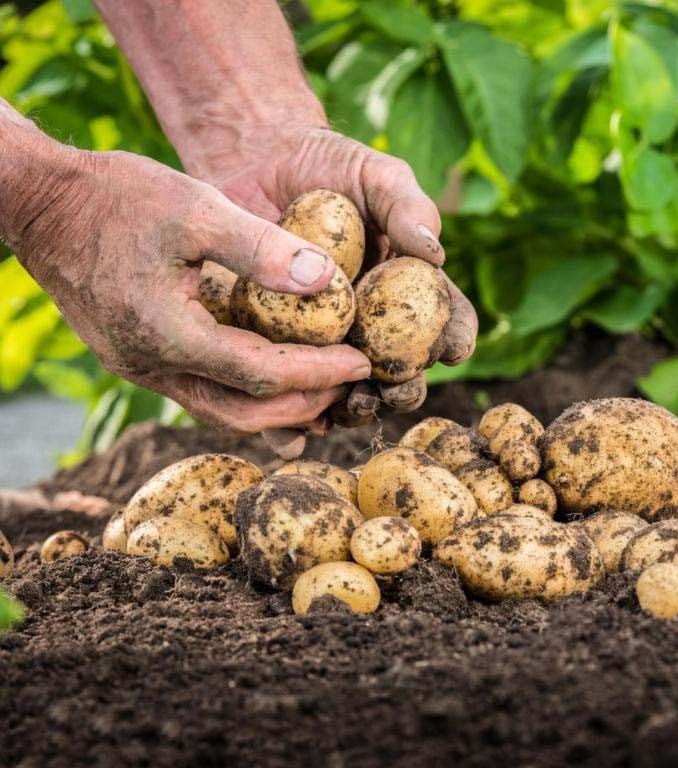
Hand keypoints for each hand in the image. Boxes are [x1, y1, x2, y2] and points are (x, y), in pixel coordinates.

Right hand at [8, 142, 371, 433]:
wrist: (41, 202)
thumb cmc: (116, 196)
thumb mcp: (196, 208)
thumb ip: (261, 248)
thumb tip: (328, 282)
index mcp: (167, 335)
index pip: (263, 375)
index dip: (320, 373)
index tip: (364, 363)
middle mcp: (150, 366)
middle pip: (245, 412)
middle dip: (305, 403)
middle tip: (352, 383)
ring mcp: (139, 367)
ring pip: (221, 411)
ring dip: (277, 407)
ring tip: (326, 388)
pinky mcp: (136, 357)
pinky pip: (202, 391)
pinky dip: (246, 391)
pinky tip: (277, 373)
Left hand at [193, 124, 477, 453]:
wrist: (255, 160)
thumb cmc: (329, 165)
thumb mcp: (377, 174)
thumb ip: (408, 207)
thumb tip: (434, 254)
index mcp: (409, 290)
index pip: (445, 322)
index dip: (454, 339)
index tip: (452, 348)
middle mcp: (373, 323)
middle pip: (400, 371)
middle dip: (404, 389)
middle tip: (396, 388)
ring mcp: (324, 339)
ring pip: (348, 391)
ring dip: (354, 408)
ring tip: (349, 406)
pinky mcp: (275, 346)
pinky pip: (288, 390)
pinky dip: (293, 417)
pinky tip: (294, 427)